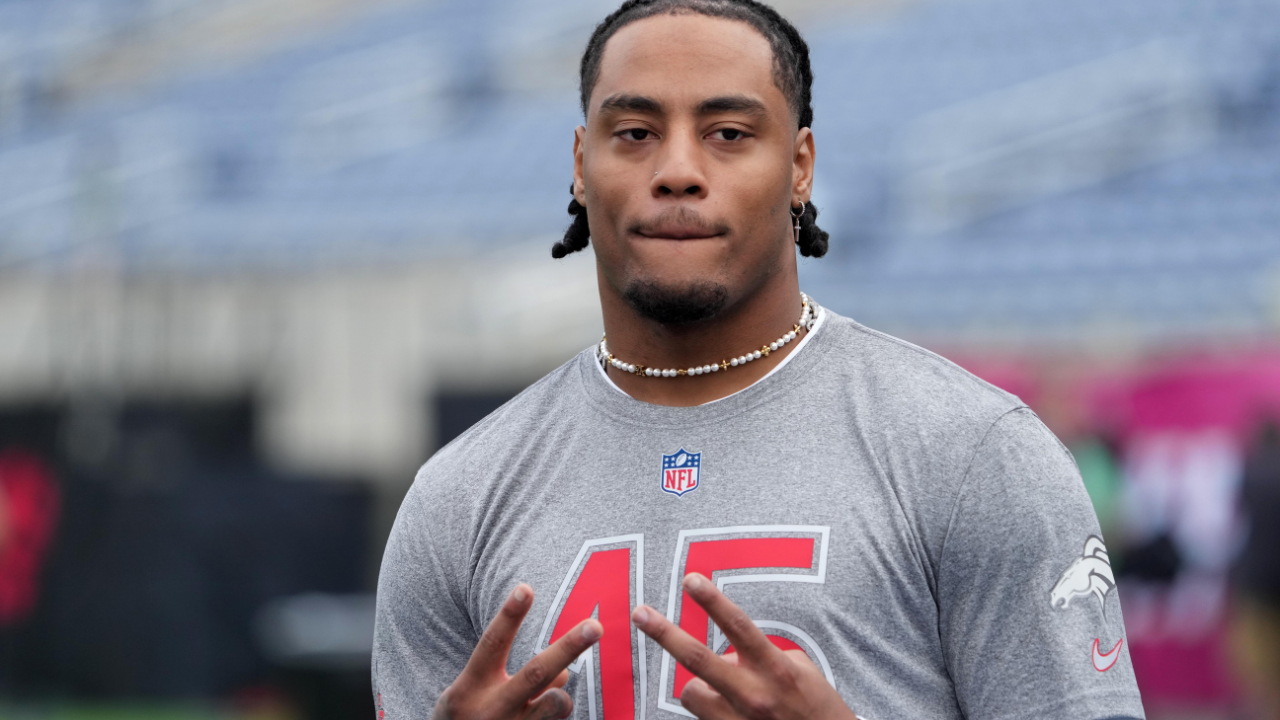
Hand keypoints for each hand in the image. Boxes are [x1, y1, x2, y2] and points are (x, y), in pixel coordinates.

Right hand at [433, 584, 601, 719]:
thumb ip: (509, 677)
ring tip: (551, 697)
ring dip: (561, 694)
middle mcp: (491, 709)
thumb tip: (563, 673)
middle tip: (595, 625)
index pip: (492, 644)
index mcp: (469, 688)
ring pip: (556, 703)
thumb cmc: (467, 717)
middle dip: (568, 647)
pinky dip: (555, 712)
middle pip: (536, 672)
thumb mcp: (471, 692)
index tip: (526, 588)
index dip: (509, 616)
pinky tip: (539, 715)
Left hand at [631, 573, 857, 719]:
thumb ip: (760, 655)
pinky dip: (711, 709)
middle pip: (697, 659)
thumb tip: (730, 654)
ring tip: (724, 692)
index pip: (738, 626)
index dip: (712, 601)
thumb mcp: (798, 669)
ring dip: (700, 687)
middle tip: (641, 613)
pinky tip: (732, 713)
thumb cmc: (816, 706)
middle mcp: (753, 694)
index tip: (690, 579)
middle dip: (665, 633)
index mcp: (774, 668)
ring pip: (691, 692)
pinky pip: (701, 716)